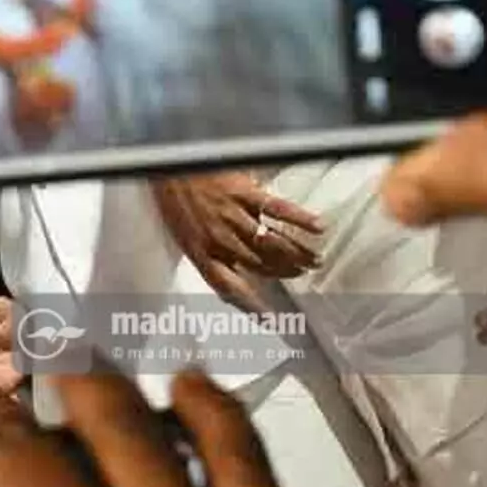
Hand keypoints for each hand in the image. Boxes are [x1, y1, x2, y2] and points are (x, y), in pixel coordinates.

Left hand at [151, 172, 322, 311]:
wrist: (168, 165)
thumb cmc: (174, 201)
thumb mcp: (184, 236)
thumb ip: (210, 256)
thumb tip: (232, 275)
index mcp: (202, 254)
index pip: (230, 288)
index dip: (251, 307)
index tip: (271, 320)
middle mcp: (220, 239)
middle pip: (262, 264)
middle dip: (286, 272)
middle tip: (303, 273)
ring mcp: (233, 216)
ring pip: (273, 242)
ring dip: (298, 253)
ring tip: (315, 259)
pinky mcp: (244, 193)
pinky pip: (277, 209)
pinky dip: (300, 219)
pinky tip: (318, 226)